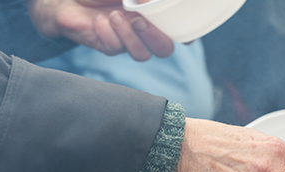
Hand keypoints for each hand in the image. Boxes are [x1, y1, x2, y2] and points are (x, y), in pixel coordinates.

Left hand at [27, 0, 173, 60]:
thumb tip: (147, 2)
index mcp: (153, 16)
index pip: (178, 32)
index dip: (185, 35)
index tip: (181, 31)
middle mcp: (143, 31)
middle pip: (164, 50)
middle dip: (155, 38)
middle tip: (139, 21)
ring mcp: (126, 40)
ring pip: (141, 55)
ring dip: (129, 36)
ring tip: (114, 16)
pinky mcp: (107, 46)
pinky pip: (114, 50)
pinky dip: (107, 34)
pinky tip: (99, 21)